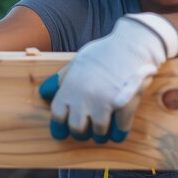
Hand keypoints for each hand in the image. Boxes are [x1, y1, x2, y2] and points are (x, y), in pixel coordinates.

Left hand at [39, 13, 177, 143]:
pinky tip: (118, 129)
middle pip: (77, 129)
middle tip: (87, 128)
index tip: (64, 130)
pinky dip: (118, 133)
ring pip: (99, 133)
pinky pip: (119, 132)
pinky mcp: (125, 108)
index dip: (60, 126)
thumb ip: (62, 79)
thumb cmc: (104, 52)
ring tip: (104, 127)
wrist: (133, 45)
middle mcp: (85, 98)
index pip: (57, 116)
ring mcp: (106, 104)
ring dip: (101, 133)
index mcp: (71, 87)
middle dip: (81, 132)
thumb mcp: (78, 61)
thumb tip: (44, 93)